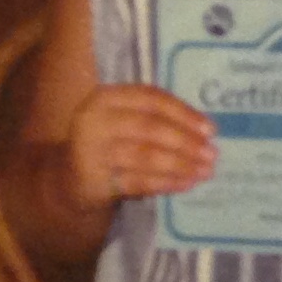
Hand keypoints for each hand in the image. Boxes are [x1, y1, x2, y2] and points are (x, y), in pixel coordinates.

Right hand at [64, 84, 215, 212]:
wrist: (70, 178)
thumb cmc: (109, 142)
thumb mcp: (125, 120)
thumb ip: (156, 118)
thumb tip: (204, 129)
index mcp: (106, 97)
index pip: (151, 100)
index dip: (183, 113)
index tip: (210, 129)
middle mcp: (95, 120)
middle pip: (149, 128)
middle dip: (186, 141)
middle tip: (212, 154)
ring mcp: (92, 151)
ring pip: (145, 156)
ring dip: (180, 164)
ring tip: (204, 171)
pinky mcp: (94, 180)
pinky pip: (137, 181)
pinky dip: (165, 182)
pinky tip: (185, 184)